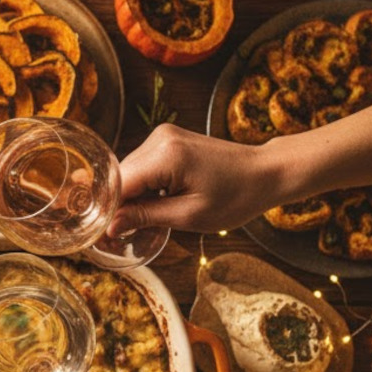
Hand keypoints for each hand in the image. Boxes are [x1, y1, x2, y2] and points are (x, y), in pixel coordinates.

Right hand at [110, 124, 284, 235]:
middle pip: (120, 176)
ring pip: (129, 171)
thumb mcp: (189, 215)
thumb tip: (111, 227)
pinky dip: (143, 185)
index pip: (118, 184)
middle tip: (119, 235)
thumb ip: (145, 217)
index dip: (108, 211)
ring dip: (130, 196)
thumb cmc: (236, 197)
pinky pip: (142, 165)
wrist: (266, 172)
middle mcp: (159, 138)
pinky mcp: (168, 139)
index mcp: (165, 156)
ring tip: (139, 221)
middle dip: (117, 205)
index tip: (106, 236)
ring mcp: (163, 135)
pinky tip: (153, 203)